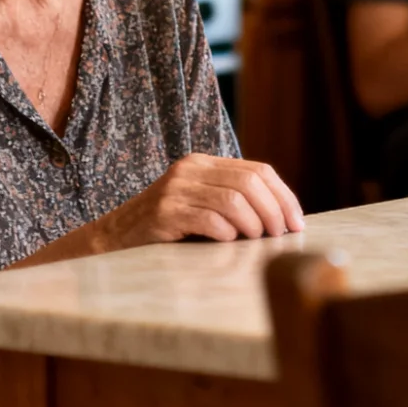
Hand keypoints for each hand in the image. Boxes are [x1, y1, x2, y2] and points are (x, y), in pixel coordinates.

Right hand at [92, 153, 305, 249]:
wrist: (110, 241)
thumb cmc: (166, 231)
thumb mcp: (201, 205)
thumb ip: (233, 202)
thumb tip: (284, 218)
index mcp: (203, 164)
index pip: (258, 170)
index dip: (283, 196)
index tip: (297, 222)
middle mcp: (189, 170)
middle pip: (249, 182)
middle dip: (274, 210)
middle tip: (282, 235)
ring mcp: (174, 190)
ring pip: (233, 199)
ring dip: (254, 223)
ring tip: (256, 240)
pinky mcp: (163, 214)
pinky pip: (208, 219)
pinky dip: (226, 232)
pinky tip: (228, 242)